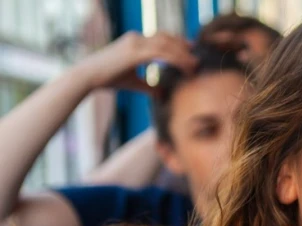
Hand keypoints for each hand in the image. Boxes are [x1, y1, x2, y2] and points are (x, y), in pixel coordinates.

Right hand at [74, 31, 197, 91]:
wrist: (89, 76)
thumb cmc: (108, 79)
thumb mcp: (133, 82)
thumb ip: (148, 86)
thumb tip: (161, 94)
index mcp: (134, 41)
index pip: (160, 38)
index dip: (176, 42)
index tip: (190, 50)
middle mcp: (136, 38)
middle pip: (166, 38)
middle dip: (183, 46)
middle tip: (196, 56)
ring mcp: (136, 43)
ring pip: (167, 45)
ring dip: (183, 55)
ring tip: (194, 65)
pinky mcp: (136, 52)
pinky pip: (163, 53)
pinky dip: (177, 60)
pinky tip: (186, 69)